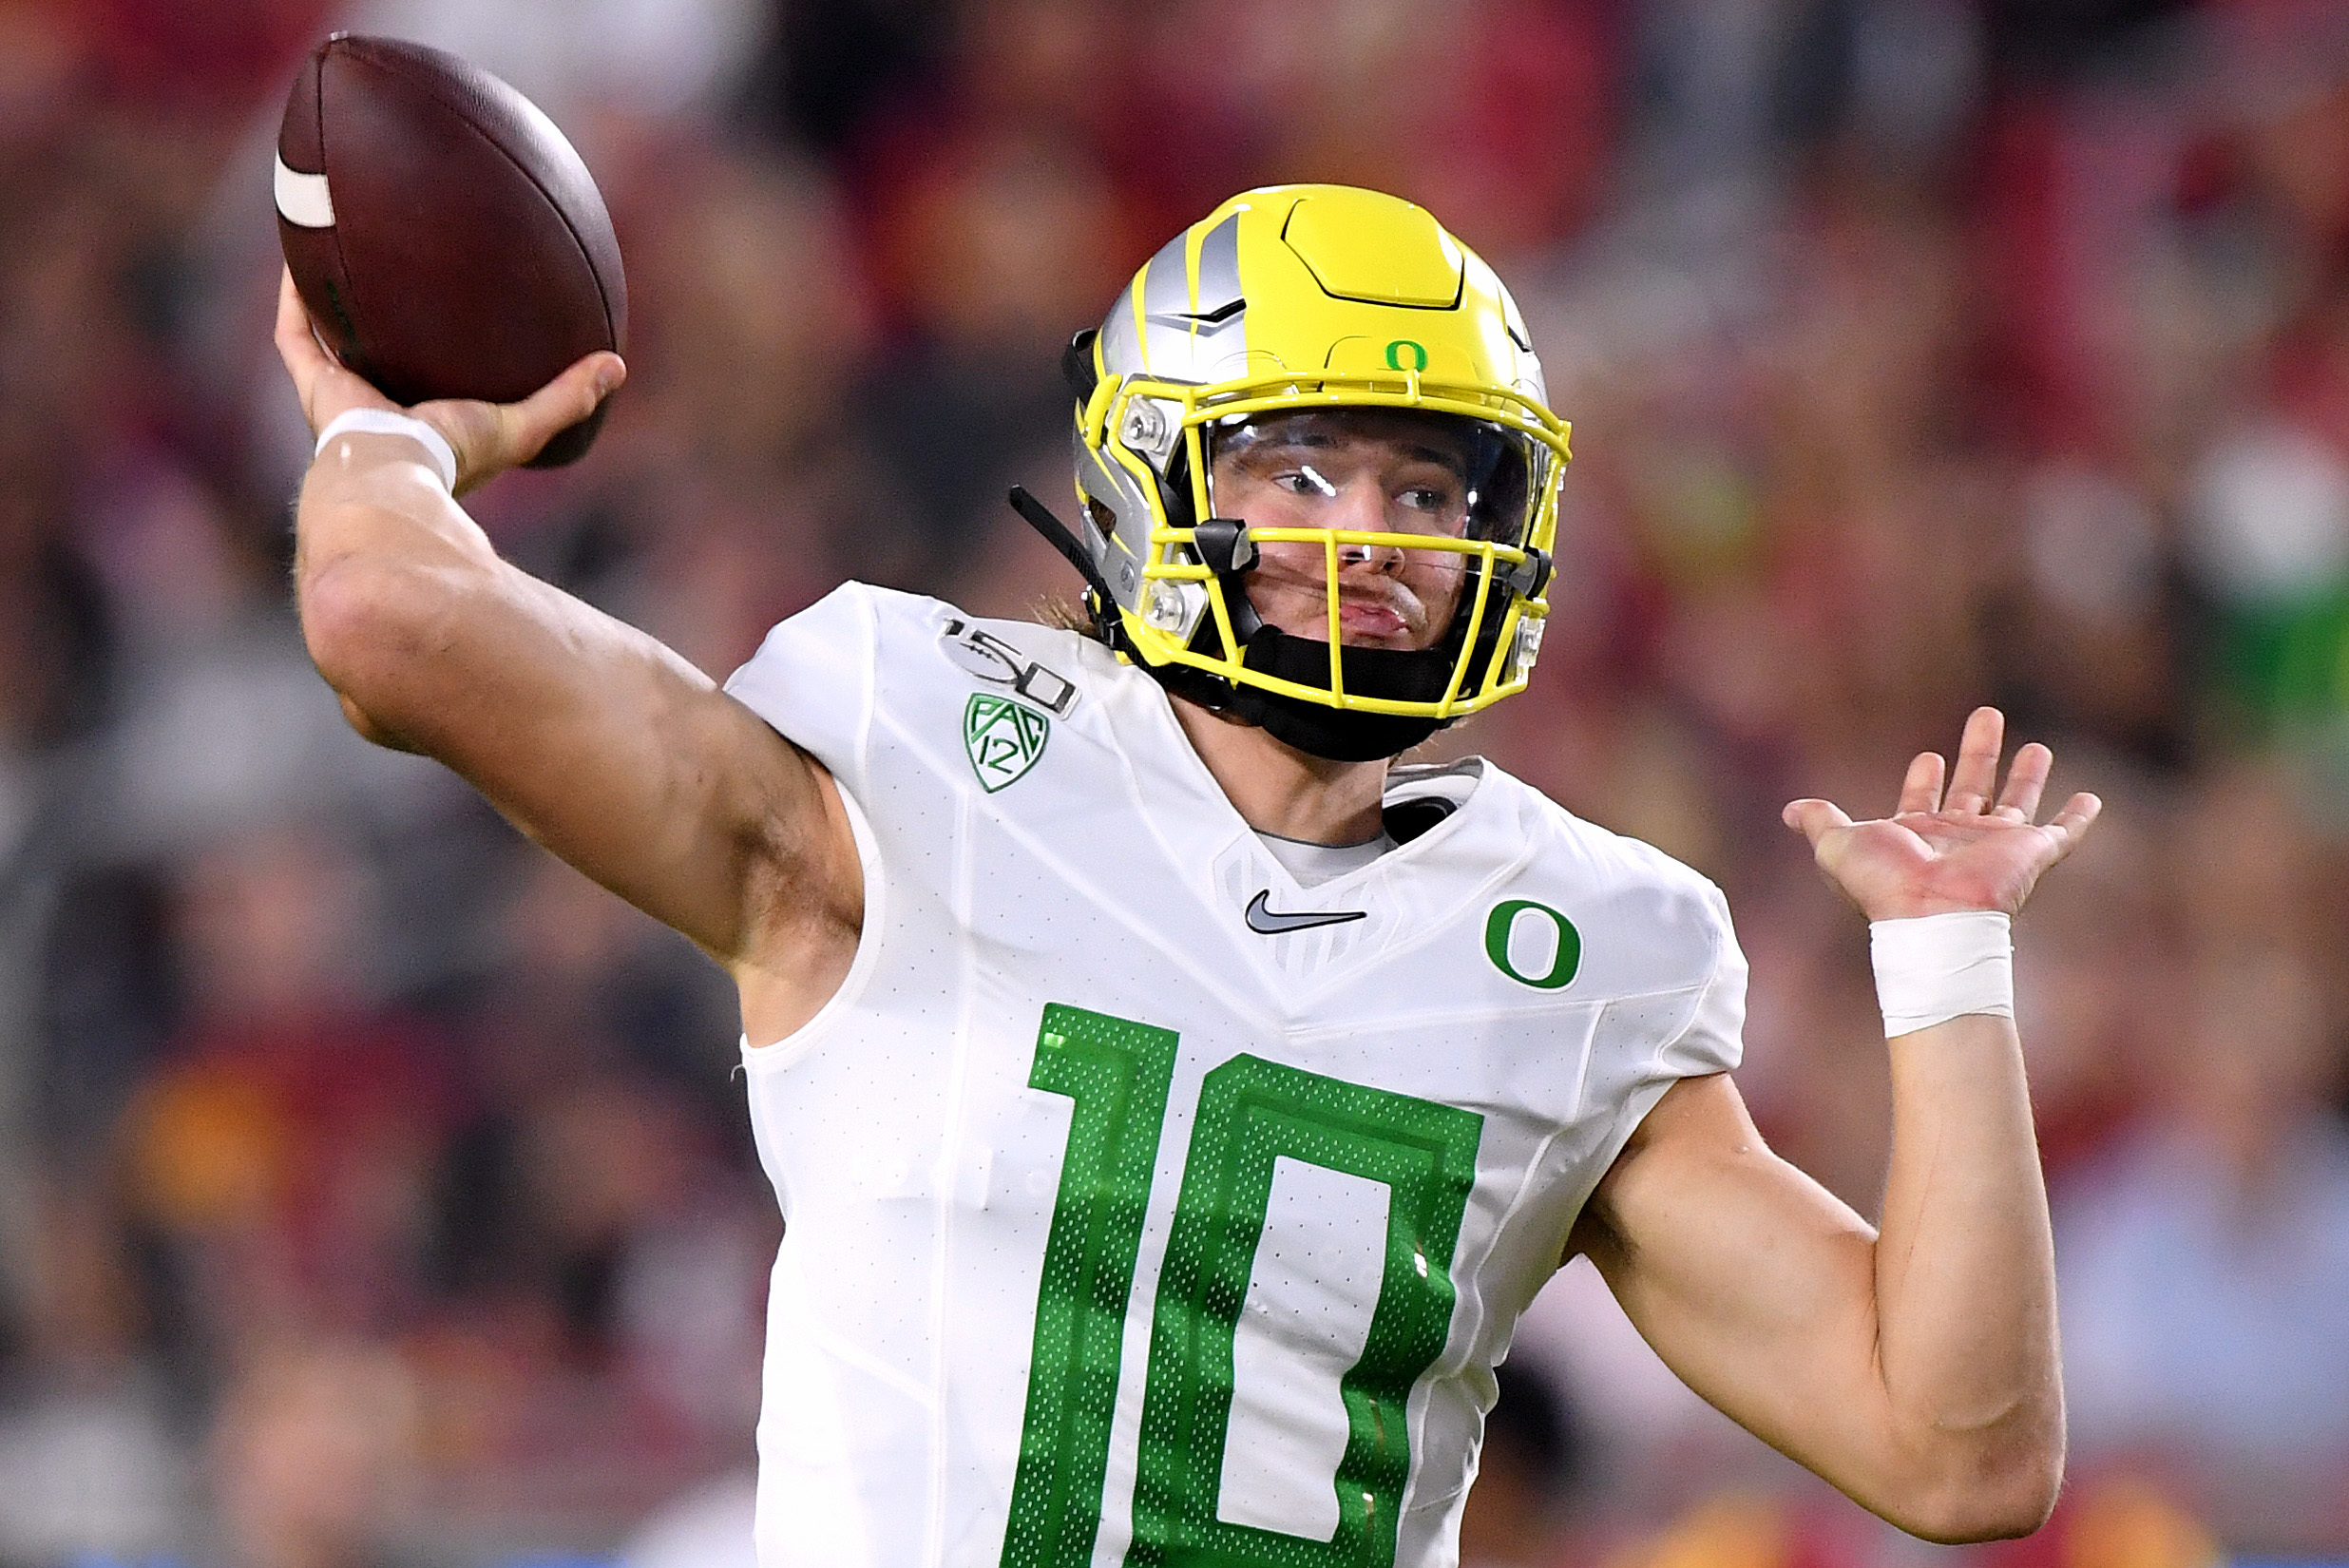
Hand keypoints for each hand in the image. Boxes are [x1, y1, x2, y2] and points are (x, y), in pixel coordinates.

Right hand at [273, 268, 624, 495]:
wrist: (394, 473)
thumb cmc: (455, 458)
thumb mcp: (521, 426)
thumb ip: (568, 398)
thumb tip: (617, 365)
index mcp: (423, 422)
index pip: (430, 382)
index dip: (439, 352)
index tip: (452, 316)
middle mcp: (377, 408)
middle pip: (377, 357)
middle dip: (382, 321)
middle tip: (393, 273)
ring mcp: (340, 396)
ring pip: (330, 340)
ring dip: (332, 301)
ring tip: (338, 250)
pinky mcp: (313, 383)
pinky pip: (296, 331)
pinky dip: (296, 294)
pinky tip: (301, 252)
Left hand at [1781, 707, 2100, 920]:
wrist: (1932, 918)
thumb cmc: (1884, 884)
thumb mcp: (1838, 846)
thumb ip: (1820, 823)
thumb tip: (1790, 811)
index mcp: (1917, 836)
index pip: (1922, 800)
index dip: (1923, 780)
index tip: (1927, 757)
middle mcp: (1958, 839)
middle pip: (1972, 787)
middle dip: (1978, 753)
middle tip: (1987, 716)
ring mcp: (1997, 846)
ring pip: (2017, 800)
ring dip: (2026, 775)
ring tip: (2037, 746)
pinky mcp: (2031, 854)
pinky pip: (2063, 834)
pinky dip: (2079, 818)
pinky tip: (2092, 799)